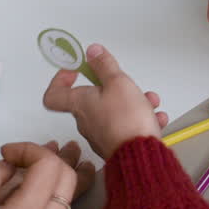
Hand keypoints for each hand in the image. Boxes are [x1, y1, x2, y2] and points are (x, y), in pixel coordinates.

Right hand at [0, 141, 94, 208]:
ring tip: (73, 161)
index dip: (30, 149)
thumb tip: (8, 166)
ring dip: (64, 182)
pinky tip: (65, 200)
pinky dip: (61, 208)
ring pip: (70, 206)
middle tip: (48, 147)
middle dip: (56, 159)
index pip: (48, 166)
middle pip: (68, 182)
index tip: (10, 152)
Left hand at [43, 44, 167, 159]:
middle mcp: (86, 121)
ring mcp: (101, 135)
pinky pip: (126, 126)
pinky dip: (140, 119)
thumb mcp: (118, 82)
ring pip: (114, 111)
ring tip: (149, 101)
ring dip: (133, 102)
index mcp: (80, 104)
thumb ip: (104, 65)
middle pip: (92, 99)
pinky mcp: (117, 145)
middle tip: (125, 83)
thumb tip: (92, 52)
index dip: (60, 79)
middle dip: (113, 88)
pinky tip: (155, 118)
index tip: (75, 70)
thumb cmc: (126, 121)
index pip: (54, 94)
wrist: (141, 156)